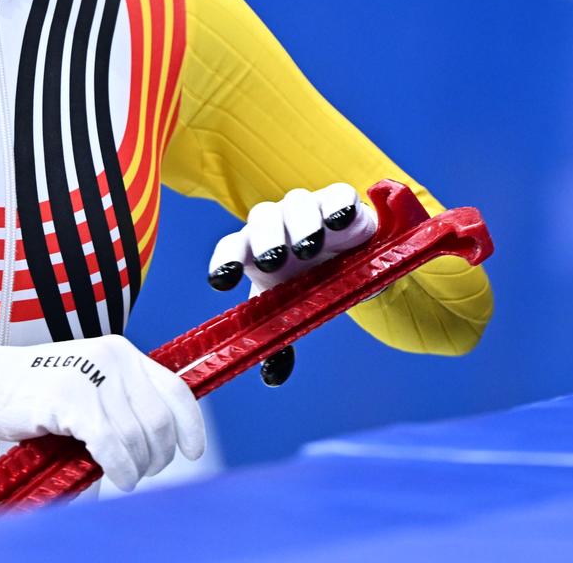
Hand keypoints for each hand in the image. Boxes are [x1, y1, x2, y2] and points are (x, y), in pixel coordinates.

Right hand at [0, 335, 204, 491]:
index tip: (193, 451)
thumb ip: (124, 404)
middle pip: (159, 420)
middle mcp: (113, 358)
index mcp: (122, 353)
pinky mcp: (69, 397)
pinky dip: (119, 467)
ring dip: (136, 467)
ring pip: (137, 435)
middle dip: (158, 456)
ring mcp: (91, 375)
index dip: (190, 425)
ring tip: (124, 477)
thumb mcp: (90, 386)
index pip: (175, 389)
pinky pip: (110, 443)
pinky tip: (116, 478)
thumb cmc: (36, 394)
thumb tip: (160, 444)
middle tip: (142, 472)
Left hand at [206, 184, 377, 385]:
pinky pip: (338, 195)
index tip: (220, 282)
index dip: (224, 261)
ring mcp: (309, 207)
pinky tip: (340, 221)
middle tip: (272, 261)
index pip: (232, 247)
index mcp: (255, 249)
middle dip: (265, 238)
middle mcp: (277, 223)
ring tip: (310, 246)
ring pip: (296, 203)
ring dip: (300, 223)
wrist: (352, 257)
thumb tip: (271, 376)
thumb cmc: (310, 281)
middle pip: (261, 219)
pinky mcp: (342, 200)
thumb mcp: (293, 309)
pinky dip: (338, 205)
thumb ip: (280, 340)